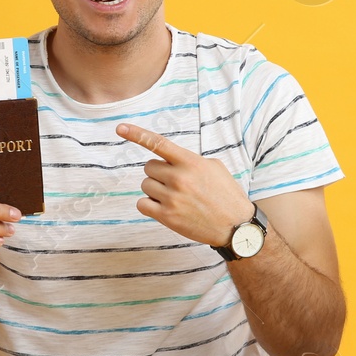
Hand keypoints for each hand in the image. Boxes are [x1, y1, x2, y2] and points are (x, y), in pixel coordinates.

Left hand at [118, 122, 253, 247]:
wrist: (235, 227)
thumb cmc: (226, 195)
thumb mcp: (214, 167)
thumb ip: (190, 160)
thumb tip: (170, 159)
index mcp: (191, 162)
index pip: (158, 143)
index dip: (137, 134)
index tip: (120, 128)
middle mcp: (179, 178)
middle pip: (148, 167)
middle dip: (158, 173)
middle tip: (176, 183)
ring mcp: (171, 198)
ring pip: (145, 185)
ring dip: (155, 189)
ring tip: (175, 197)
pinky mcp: (166, 217)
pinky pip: (142, 203)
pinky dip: (149, 204)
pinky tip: (164, 207)